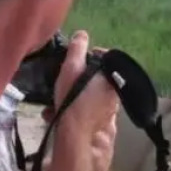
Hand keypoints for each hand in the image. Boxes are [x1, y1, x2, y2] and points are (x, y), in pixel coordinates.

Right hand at [51, 31, 119, 167]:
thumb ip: (77, 49)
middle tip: (64, 77)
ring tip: (56, 96)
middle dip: (79, 77)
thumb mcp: (72, 68)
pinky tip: (56, 112)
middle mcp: (114, 96)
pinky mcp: (98, 125)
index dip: (90, 55)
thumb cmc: (73, 99)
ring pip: (90, 96)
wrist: (73, 136)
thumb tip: (82, 34)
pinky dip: (73, 109)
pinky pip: (86, 112)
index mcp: (112, 80)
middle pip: (97, 79)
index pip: (106, 60)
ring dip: (74, 94)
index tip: (76, 58)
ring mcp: (108, 112)